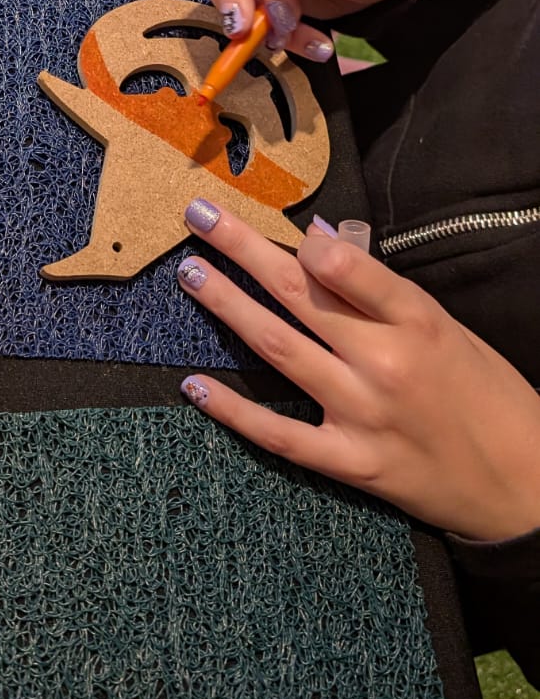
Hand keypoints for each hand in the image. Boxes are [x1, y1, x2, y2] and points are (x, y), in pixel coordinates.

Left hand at [177, 204, 539, 541]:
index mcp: (419, 321)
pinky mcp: (351, 462)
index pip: (348, 269)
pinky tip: (195, 385)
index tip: (264, 214)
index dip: (301, 242)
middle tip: (200, 217)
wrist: (524, 483)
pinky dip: (233, 411)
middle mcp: (387, 363)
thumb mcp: (447, 328)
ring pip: (280, 350)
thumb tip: (321, 246)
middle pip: (300, 295)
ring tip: (191, 274)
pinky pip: (279, 434)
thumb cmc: (486, 395)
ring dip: (228, 308)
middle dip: (242, 250)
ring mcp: (364, 414)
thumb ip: (384, 294)